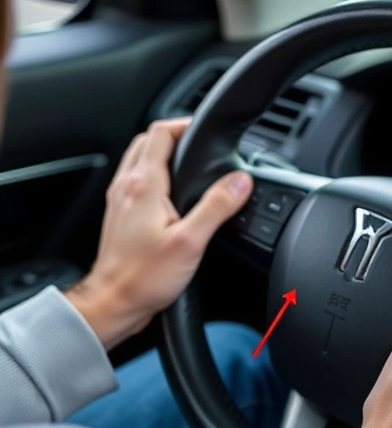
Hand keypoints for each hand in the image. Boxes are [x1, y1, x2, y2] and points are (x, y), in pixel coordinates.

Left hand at [66, 118, 252, 348]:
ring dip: (163, 154)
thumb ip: (217, 207)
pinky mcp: (120, 216)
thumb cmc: (144, 278)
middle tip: (200, 145)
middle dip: (176, 136)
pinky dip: (155, 176)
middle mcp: (126, 187)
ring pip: (140, 160)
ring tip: (189, 165)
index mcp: (143, 186)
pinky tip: (172, 195)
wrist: (114, 303)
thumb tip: (240, 181)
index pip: (160, 133)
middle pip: (148, 142)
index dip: (185, 124)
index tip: (205, 130)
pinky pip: (136, 182)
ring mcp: (119, 201)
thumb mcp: (191, 242)